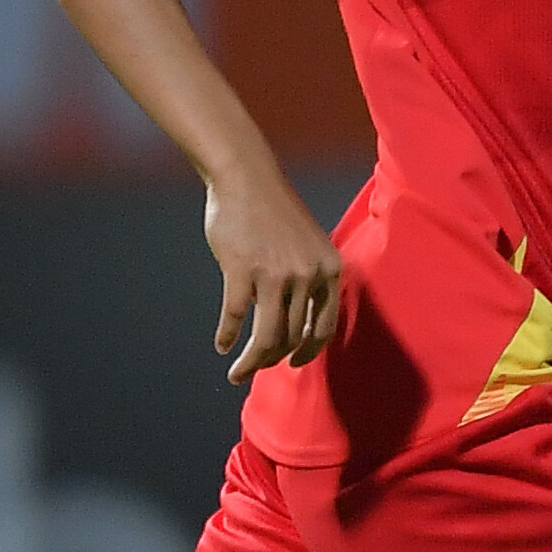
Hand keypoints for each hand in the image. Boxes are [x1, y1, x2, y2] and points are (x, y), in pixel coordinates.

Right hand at [204, 174, 345, 384]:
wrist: (246, 178)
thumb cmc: (274, 213)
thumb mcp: (309, 246)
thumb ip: (310, 282)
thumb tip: (297, 329)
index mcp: (329, 270)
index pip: (323, 328)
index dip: (308, 352)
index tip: (294, 363)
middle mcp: (307, 275)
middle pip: (291, 336)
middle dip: (272, 361)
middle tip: (254, 370)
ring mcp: (276, 274)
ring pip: (266, 336)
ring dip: (250, 362)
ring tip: (238, 373)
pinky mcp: (242, 270)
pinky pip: (234, 316)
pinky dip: (227, 336)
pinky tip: (222, 345)